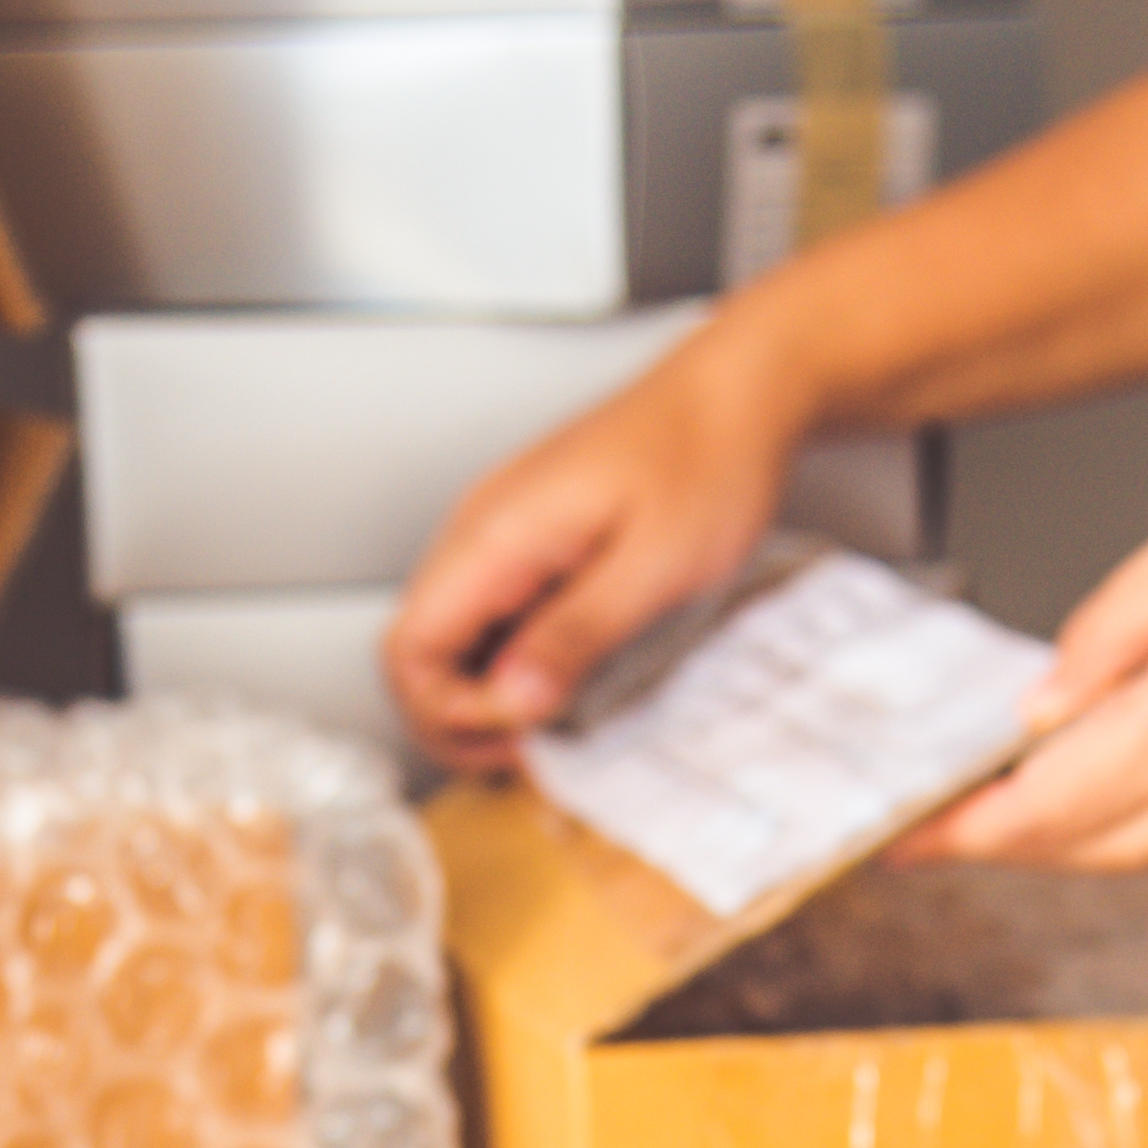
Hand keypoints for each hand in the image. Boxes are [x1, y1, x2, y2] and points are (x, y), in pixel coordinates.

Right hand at [383, 327, 828, 769]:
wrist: (738, 394)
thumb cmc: (706, 458)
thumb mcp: (654, 565)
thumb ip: (575, 635)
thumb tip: (511, 700)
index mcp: (496, 533)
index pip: (409, 650)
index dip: (450, 713)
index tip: (523, 732)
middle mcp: (482, 530)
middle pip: (415, 651)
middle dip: (459, 718)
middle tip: (528, 752)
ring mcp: (502, 534)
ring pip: (449, 639)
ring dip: (485, 696)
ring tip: (548, 729)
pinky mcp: (529, 542)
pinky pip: (490, 617)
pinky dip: (510, 665)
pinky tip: (561, 684)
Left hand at [892, 473, 1147, 868]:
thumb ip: (1103, 640)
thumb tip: (1039, 714)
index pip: (1031, 812)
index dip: (951, 828)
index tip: (893, 836)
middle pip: (1065, 846)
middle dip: (994, 829)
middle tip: (931, 806)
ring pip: (1119, 853)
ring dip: (1061, 824)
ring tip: (1012, 780)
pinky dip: (1129, 816)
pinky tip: (1113, 769)